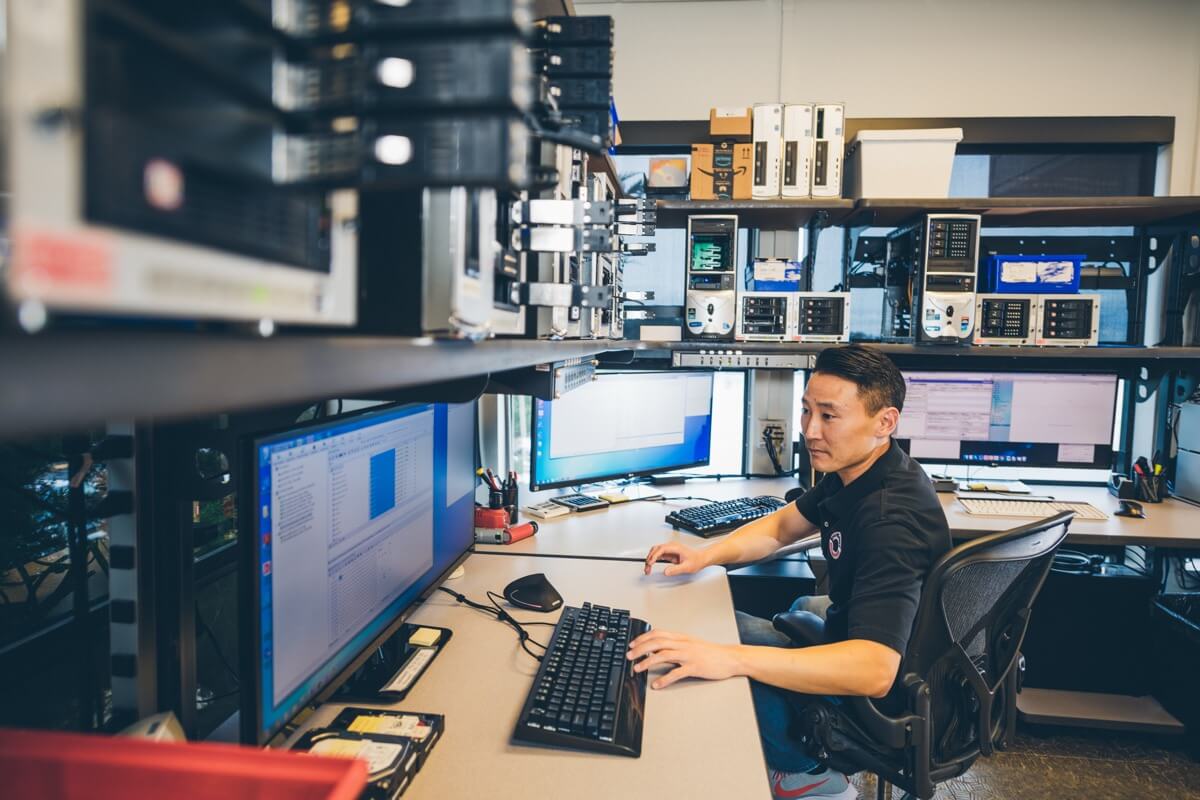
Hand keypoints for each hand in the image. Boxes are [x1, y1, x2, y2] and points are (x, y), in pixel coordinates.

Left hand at [626, 629, 742, 688]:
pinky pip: (677, 672)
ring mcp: (688, 655)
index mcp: (681, 638)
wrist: (729, 658)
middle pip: (656, 642)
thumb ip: (676, 644)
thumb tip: (658, 648)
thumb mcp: (691, 644)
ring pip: (663, 655)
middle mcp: (683, 644)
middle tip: (629, 656)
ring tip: (637, 669)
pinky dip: (664, 679)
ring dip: (647, 662)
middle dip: (640, 649)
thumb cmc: (710, 652)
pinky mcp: (695, 667)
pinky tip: (657, 685)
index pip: (657, 633)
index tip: (632, 645)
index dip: (642, 638)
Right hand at [643, 541, 707, 575]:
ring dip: (650, 559)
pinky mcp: (670, 553)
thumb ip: (675, 570)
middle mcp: (671, 546)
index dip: (654, 556)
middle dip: (649, 558)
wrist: (702, 558)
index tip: (650, 563)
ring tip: (648, 568)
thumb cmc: (696, 560)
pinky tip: (652, 565)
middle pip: (656, 549)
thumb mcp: (686, 567)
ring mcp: (670, 549)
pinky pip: (659, 555)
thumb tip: (666, 571)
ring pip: (656, 551)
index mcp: (675, 547)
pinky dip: (654, 560)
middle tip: (647, 568)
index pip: (661, 549)